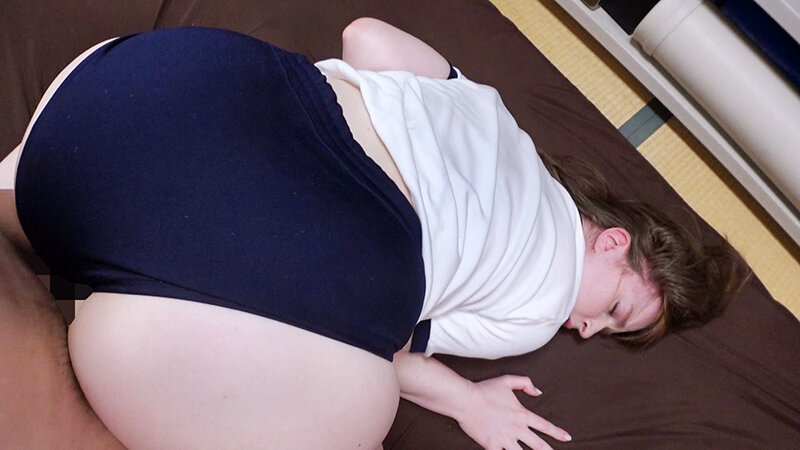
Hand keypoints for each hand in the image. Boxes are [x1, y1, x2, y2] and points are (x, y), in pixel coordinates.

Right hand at [456, 375, 570, 449]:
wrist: (465, 400)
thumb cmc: (484, 389)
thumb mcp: (507, 380)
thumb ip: (525, 383)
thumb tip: (538, 392)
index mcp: (521, 414)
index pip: (545, 426)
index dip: (558, 433)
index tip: (567, 438)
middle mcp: (516, 428)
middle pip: (538, 445)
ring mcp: (504, 438)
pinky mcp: (491, 445)